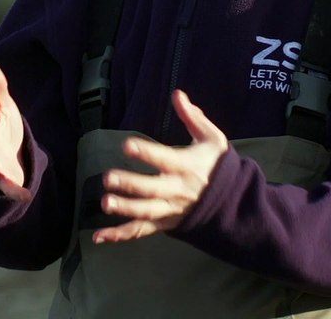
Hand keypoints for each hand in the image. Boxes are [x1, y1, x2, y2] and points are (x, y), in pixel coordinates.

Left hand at [93, 90, 227, 243]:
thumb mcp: (212, 138)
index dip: (146, 152)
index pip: (165, 159)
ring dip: (125, 209)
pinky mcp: (165, 224)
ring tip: (105, 203)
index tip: (127, 145)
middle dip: (131, 185)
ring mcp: (171, 210)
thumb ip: (193, 117)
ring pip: (147, 212)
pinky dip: (120, 235)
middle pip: (153, 189)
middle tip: (108, 178)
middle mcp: (178, 191)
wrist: (232, 201)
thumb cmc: (217, 164)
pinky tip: (99, 237)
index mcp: (187, 166)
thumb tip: (177, 94)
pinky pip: (142, 231)